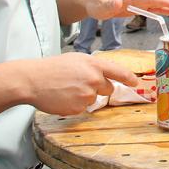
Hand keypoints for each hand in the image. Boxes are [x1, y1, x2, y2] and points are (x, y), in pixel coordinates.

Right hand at [24, 52, 138, 115]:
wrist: (33, 80)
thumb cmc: (52, 68)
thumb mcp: (77, 60)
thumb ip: (93, 67)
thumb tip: (104, 75)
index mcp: (94, 64)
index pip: (119, 72)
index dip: (129, 78)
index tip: (135, 82)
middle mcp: (94, 79)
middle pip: (108, 89)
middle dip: (99, 88)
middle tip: (80, 83)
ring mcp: (86, 95)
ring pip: (94, 99)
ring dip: (84, 96)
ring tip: (67, 89)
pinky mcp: (78, 108)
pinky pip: (82, 108)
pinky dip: (75, 105)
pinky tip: (63, 97)